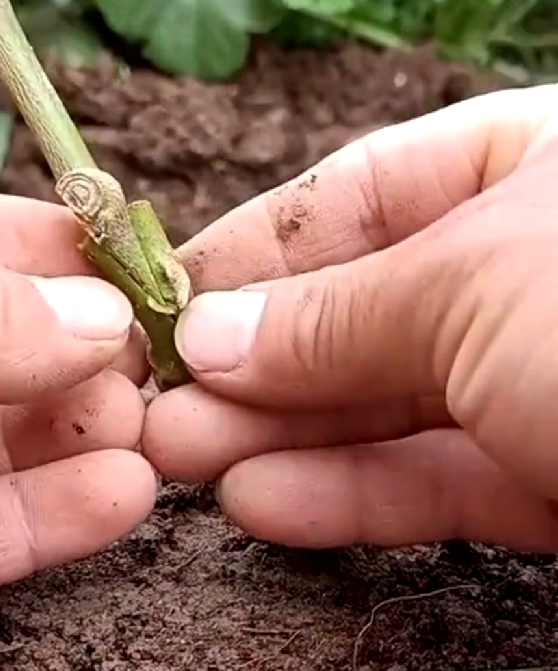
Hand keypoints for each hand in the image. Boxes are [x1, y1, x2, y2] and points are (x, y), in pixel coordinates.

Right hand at [145, 86, 557, 551]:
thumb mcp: (470, 283)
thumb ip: (331, 317)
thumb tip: (205, 337)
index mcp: (536, 165)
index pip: (368, 188)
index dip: (258, 245)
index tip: (162, 299)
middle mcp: (534, 269)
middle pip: (367, 307)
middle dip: (255, 360)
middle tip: (153, 401)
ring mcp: (548, 380)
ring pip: (392, 404)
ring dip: (281, 435)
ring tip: (178, 459)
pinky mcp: (555, 482)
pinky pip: (441, 480)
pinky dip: (353, 496)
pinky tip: (262, 504)